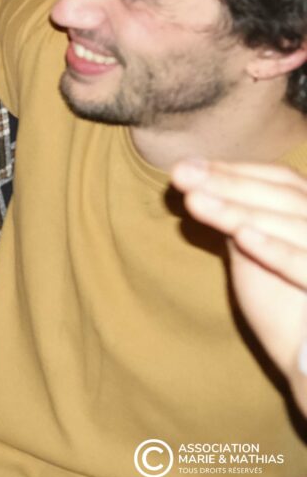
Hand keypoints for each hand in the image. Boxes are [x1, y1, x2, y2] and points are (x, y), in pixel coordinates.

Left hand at [172, 160, 306, 412]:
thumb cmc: (285, 309)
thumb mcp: (258, 255)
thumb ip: (241, 219)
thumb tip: (199, 183)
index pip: (282, 180)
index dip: (235, 170)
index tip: (187, 167)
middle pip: (286, 196)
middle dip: (230, 183)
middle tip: (181, 175)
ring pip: (294, 224)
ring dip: (241, 210)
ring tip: (195, 200)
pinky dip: (276, 250)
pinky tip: (241, 236)